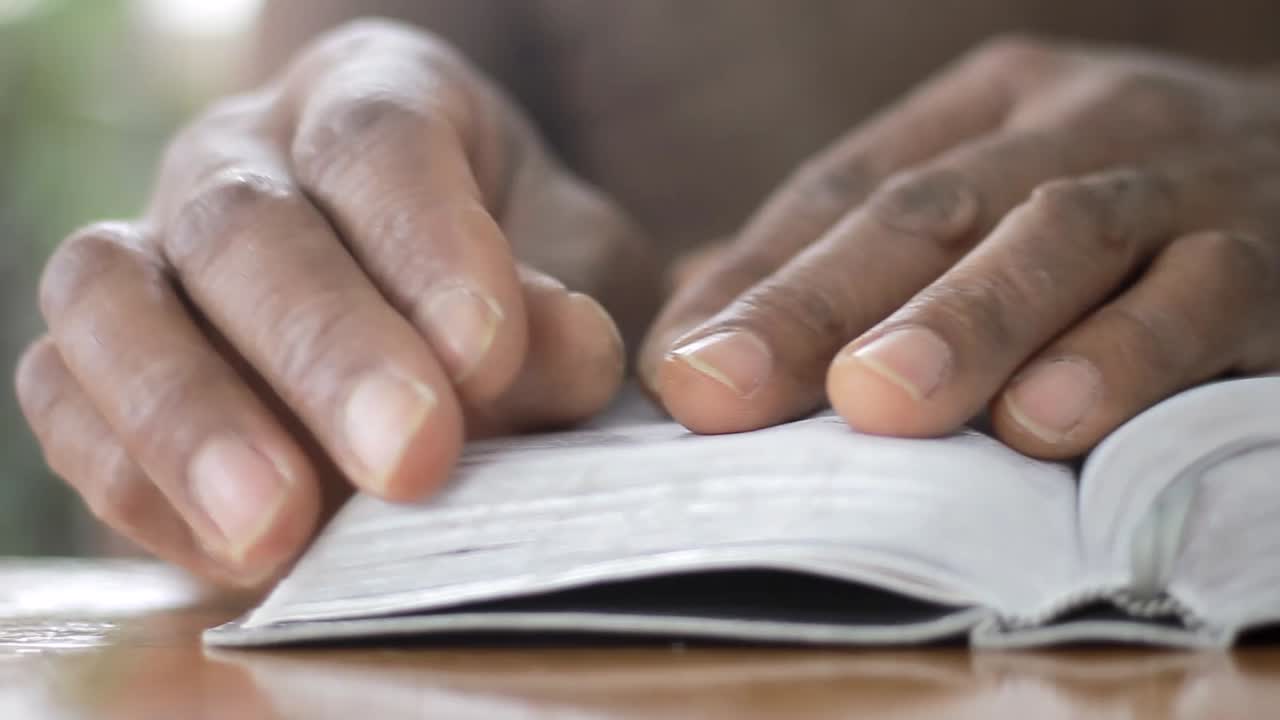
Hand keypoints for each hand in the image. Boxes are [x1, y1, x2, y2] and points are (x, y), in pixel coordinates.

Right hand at [15, 20, 654, 585]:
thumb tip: (558, 354)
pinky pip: (64, 398)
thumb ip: (564, 320)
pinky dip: (139, 481)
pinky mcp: (91, 354)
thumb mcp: (572, 283)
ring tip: (279, 528)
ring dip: (193, 419)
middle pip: (243, 224)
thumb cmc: (507, 286)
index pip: (378, 143)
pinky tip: (235, 548)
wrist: (426, 329)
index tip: (484, 353)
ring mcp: (151, 246)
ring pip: (112, 297)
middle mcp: (243, 156)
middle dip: (322, 349)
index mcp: (373, 98)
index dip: (427, 244)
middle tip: (407, 457)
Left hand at [642, 36, 1279, 457]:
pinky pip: (1203, 300)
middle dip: (819, 303)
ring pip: (1062, 239)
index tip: (677, 371)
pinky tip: (1051, 422)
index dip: (755, 281)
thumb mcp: (996, 198)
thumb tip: (685, 334)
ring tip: (878, 404)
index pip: (844, 187)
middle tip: (725, 388)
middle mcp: (1077, 123)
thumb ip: (855, 259)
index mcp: (989, 108)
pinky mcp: (1278, 256)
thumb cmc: (1128, 214)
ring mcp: (1181, 179)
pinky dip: (1126, 359)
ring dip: (966, 324)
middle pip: (929, 209)